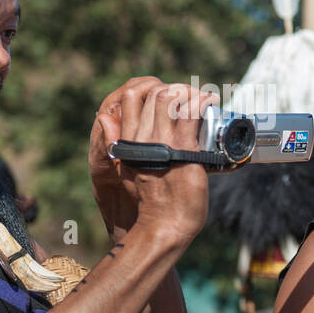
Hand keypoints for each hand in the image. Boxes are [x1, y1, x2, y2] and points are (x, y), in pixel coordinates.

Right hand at [88, 77, 217, 245]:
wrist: (164, 224)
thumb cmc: (150, 201)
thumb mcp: (125, 168)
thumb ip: (116, 142)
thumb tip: (103, 117)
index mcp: (128, 140)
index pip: (130, 97)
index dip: (149, 88)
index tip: (167, 94)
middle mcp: (143, 136)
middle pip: (155, 93)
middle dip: (175, 88)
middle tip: (191, 96)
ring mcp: (163, 141)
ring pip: (171, 97)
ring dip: (190, 92)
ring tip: (202, 98)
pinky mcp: (184, 148)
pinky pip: (192, 113)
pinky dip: (203, 102)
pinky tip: (210, 102)